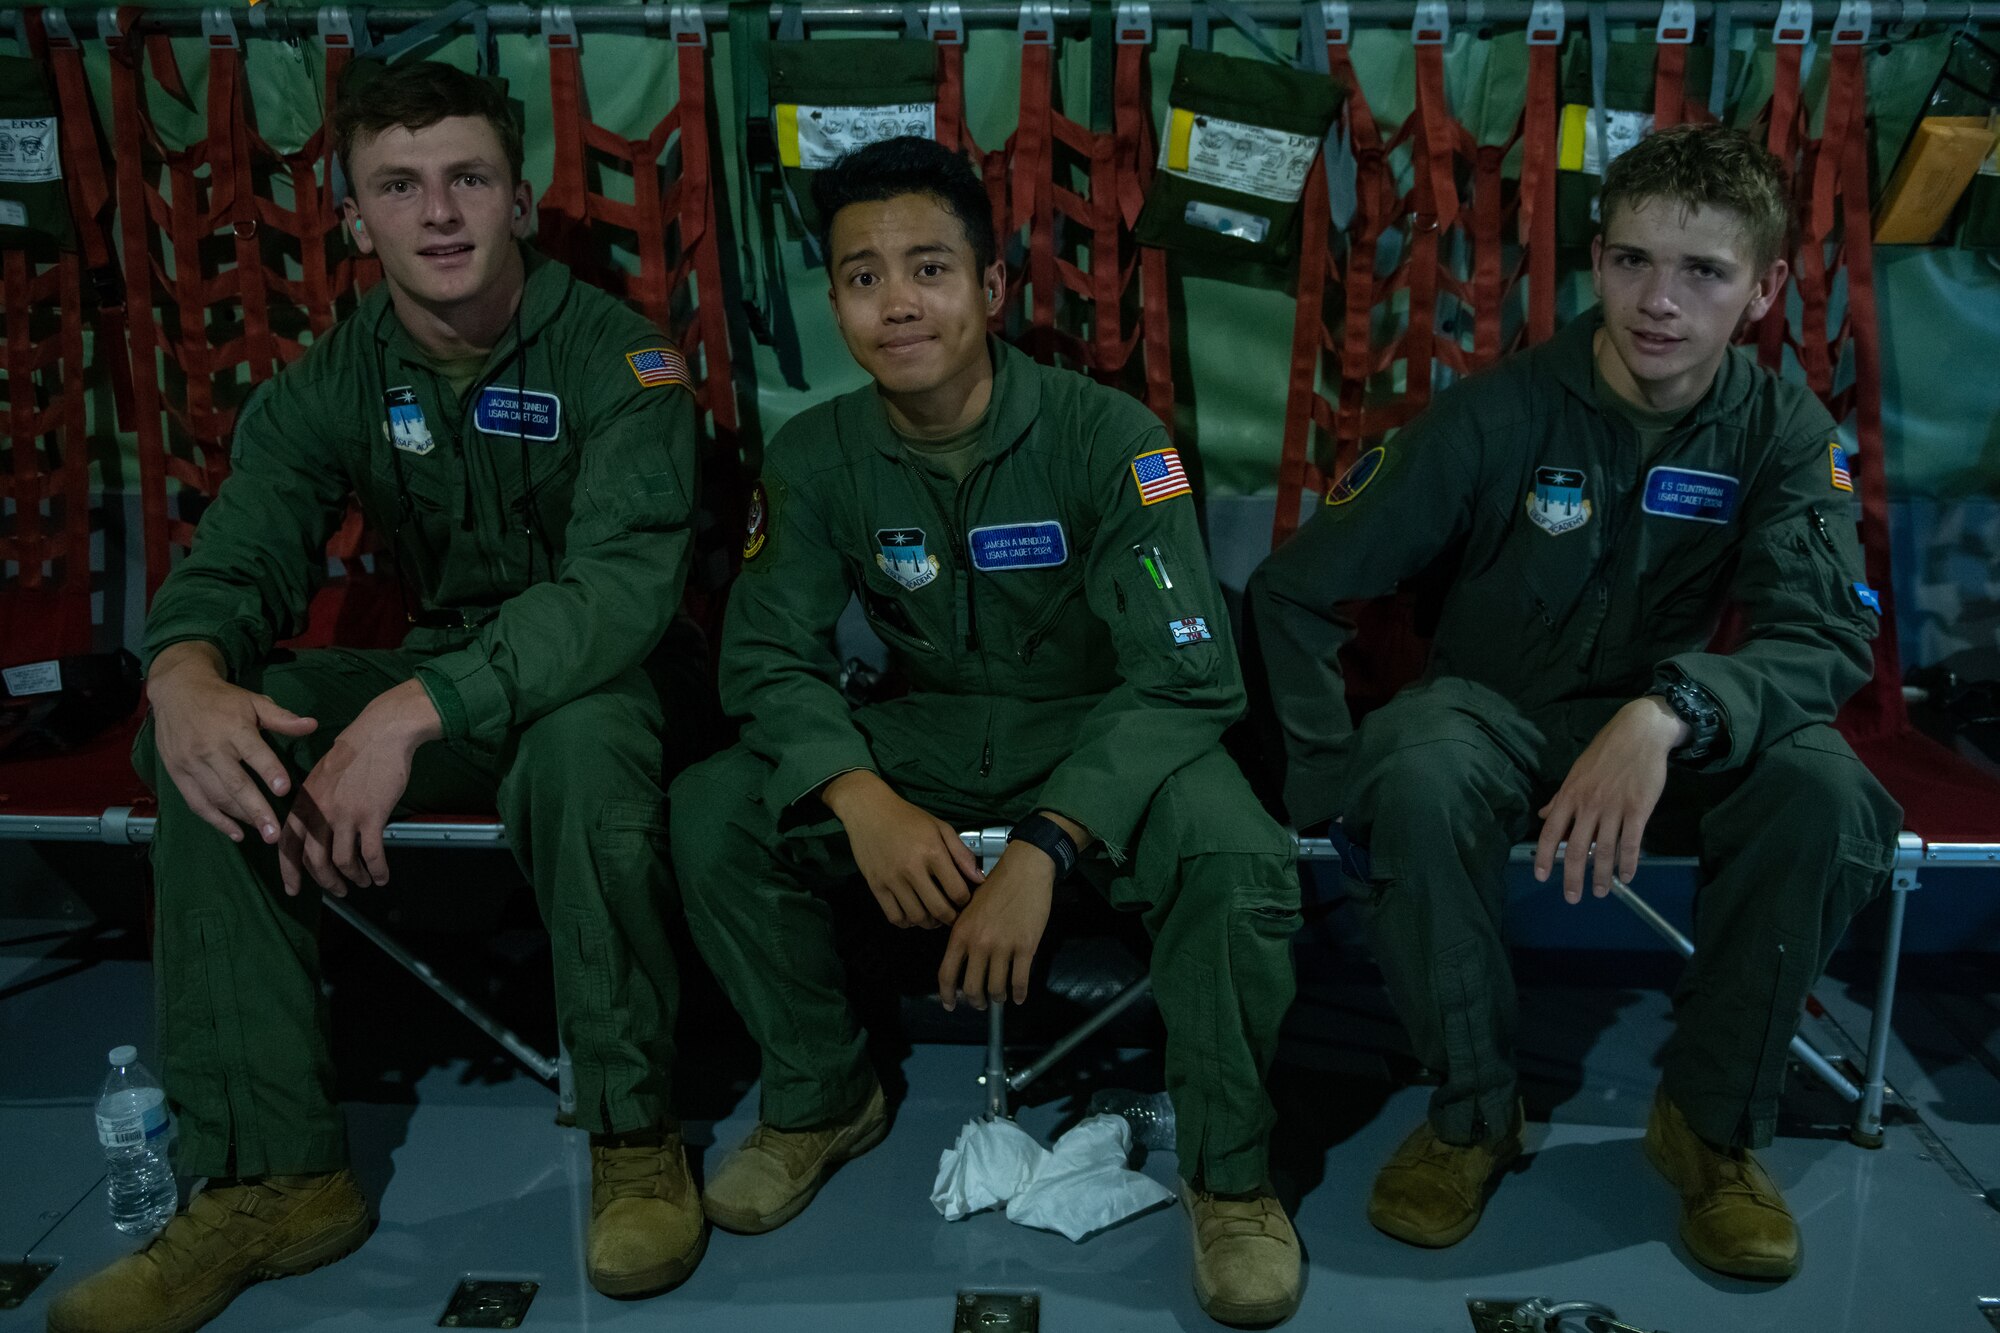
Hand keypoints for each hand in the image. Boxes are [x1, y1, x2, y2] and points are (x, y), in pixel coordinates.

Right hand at [146, 642, 316, 844]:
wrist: (177, 691)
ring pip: (217, 797)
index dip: (269, 771)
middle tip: (275, 834)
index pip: (254, 753)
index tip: (284, 790)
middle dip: (256, 810)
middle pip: (235, 784)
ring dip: (240, 818)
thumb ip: (281, 718)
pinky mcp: (176, 773)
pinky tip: (236, 833)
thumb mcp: (253, 702)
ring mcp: (190, 763)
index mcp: (233, 728)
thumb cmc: (223, 700)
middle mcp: (210, 748)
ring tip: (265, 833)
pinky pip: (196, 802)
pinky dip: (215, 820)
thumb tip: (312, 725)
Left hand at [279, 679, 439, 896]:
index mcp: (304, 801)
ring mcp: (345, 814)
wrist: (381, 733)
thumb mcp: (321, 776)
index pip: (288, 843)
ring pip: (343, 861)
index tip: (293, 889)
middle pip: (315, 859)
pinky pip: (372, 854)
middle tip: (338, 890)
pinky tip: (382, 876)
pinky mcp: (371, 815)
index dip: (289, 871)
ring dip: (353, 878)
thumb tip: (317, 829)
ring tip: (363, 882)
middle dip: (326, 881)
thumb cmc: (354, 752)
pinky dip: (377, 870)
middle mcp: (319, 811)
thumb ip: (315, 803)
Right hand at [823, 770, 983, 927]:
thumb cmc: (908, 818)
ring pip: (917, 917)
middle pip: (939, 909)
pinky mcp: (876, 886)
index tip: (964, 900)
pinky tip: (912, 914)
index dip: (965, 901)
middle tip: (952, 915)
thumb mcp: (941, 828)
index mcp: (932, 852)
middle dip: (951, 918)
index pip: (957, 891)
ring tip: (934, 917)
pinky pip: (894, 916)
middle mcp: (912, 869)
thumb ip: (962, 854)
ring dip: (930, 923)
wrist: (869, 811)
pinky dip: (907, 922)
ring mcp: (892, 879)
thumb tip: (979, 879)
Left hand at [937, 843, 1055, 1009]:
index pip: (947, 973)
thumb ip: (963, 933)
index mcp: (960, 933)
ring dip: (998, 998)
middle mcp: (979, 944)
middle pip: (972, 988)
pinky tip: (1019, 996)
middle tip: (980, 1003)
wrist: (1024, 871)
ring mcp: (1003, 947)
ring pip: (996, 988)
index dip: (947, 995)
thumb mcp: (968, 908)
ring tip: (1000, 997)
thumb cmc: (995, 886)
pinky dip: (1019, 994)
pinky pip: (1020, 980)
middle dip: (976, 1001)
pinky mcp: (1026, 947)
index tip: (949, 1005)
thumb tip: (961, 958)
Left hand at [1534, 695, 1689, 902]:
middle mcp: (1589, 804)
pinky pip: (1631, 843)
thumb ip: (1561, 797)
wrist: (1639, 733)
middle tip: (1572, 897)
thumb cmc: (1605, 753)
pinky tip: (1627, 876)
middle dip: (1572, 877)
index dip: (1545, 856)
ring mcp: (1614, 808)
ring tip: (1600, 892)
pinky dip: (1629, 863)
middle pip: (1577, 849)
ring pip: (1605, 850)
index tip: (1542, 876)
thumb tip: (1543, 814)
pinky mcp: (1638, 810)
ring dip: (1601, 876)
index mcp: (1570, 795)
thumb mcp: (1576, 772)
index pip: (1551, 832)